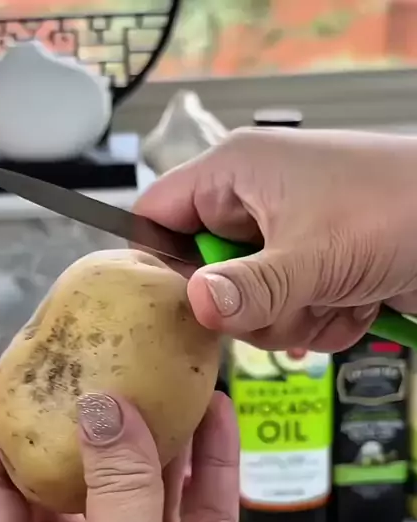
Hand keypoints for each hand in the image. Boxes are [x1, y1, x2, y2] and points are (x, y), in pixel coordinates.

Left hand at [0, 368, 284, 521]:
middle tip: (99, 359)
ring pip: (147, 488)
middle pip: (77, 480)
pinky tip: (217, 419)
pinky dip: (212, 467)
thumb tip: (104, 407)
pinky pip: (203, 512)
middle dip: (88, 422)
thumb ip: (116, 488)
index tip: (4, 374)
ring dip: (159, 435)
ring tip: (167, 373)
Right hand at [136, 128, 416, 350]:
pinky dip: (321, 322)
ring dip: (292, 318)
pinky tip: (354, 303)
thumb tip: (195, 304)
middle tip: (285, 300)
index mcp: (236, 173)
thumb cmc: (398, 206)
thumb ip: (249, 288)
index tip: (173, 307)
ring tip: (334, 295)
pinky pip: (288, 316)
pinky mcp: (313, 271)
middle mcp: (256, 205)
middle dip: (248, 307)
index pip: (156, 214)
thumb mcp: (312, 255)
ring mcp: (286, 241)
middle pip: (205, 277)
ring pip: (248, 306)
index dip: (154, 262)